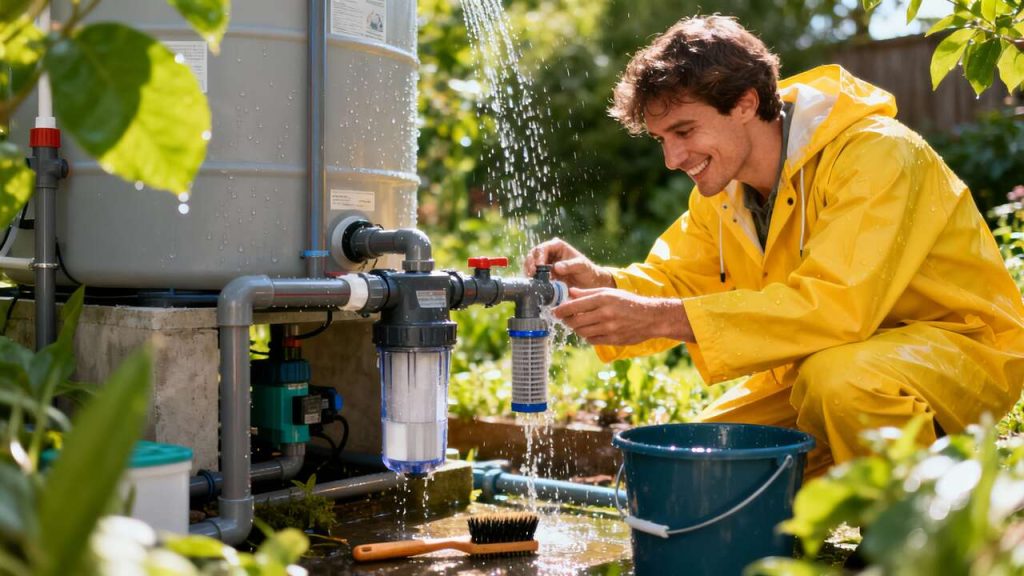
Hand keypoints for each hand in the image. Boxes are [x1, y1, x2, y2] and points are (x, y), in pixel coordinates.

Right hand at [525, 238, 614, 289]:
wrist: (590, 284)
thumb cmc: (588, 272)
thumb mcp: (582, 267)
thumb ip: (570, 265)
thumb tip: (556, 267)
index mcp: (558, 246)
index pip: (543, 248)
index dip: (539, 257)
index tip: (539, 267)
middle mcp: (550, 252)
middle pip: (534, 254)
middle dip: (530, 263)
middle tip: (531, 274)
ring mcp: (546, 263)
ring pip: (531, 263)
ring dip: (529, 270)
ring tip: (531, 279)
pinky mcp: (544, 274)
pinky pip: (534, 274)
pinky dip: (532, 278)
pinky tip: (534, 284)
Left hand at [552, 287, 693, 345]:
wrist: (650, 317)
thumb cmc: (628, 302)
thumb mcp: (609, 292)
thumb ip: (588, 293)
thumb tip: (570, 293)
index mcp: (603, 299)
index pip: (575, 305)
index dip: (561, 310)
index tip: (555, 311)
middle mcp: (605, 314)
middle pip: (575, 321)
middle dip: (567, 320)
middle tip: (564, 318)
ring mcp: (609, 328)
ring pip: (582, 331)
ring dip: (576, 328)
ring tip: (577, 323)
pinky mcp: (612, 340)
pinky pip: (591, 340)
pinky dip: (587, 335)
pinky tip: (589, 330)